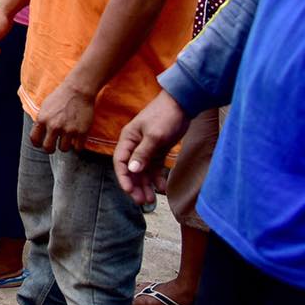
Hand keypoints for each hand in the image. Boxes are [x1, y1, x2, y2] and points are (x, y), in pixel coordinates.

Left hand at [29, 79, 95, 152]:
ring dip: (65, 145)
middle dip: (50, 148)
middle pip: (48, 149)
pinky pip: (78, 148)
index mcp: (42, 120)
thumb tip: (39, 134)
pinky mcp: (82, 132)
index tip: (41, 143)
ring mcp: (68, 130)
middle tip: (54, 145)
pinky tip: (77, 138)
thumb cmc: (60, 97)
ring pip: (64, 149)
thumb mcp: (45, 107)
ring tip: (67, 138)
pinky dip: (78, 145)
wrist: (78, 90)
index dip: (37, 144)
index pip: (34, 140)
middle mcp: (54, 126)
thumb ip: (41, 121)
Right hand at [113, 90, 190, 205]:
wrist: (183, 104)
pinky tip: (162, 187)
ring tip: (152, 199)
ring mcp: (146, 148)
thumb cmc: (165, 116)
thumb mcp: (154, 136)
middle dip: (135, 186)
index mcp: (128, 139)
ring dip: (146, 185)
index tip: (130, 192)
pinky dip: (157, 178)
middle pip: (131, 170)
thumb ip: (143, 154)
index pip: (121, 162)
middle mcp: (134, 145)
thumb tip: (131, 170)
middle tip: (143, 201)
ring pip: (142, 171)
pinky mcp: (158, 150)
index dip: (123, 178)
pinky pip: (154, 168)